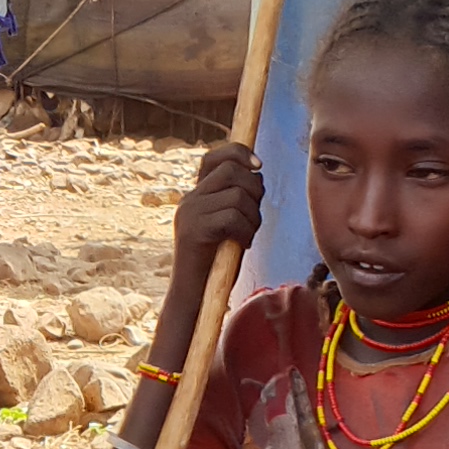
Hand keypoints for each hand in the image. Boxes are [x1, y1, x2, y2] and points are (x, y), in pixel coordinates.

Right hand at [172, 141, 263, 265]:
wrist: (194, 296)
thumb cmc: (217, 264)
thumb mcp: (229, 226)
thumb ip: (238, 200)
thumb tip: (257, 174)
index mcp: (196, 196)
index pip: (214, 157)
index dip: (238, 152)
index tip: (259, 165)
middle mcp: (189, 200)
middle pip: (232, 171)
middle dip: (255, 191)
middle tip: (253, 218)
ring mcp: (190, 214)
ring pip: (237, 195)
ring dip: (253, 217)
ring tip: (246, 236)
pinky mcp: (194, 230)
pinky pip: (232, 217)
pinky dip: (246, 231)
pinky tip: (242, 245)